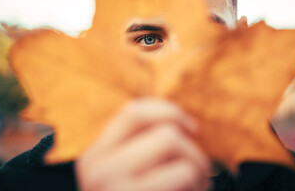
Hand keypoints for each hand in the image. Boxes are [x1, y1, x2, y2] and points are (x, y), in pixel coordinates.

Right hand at [75, 98, 210, 190]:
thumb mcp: (124, 175)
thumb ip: (138, 149)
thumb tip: (179, 122)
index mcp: (95, 156)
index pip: (133, 112)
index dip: (167, 111)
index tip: (189, 127)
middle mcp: (99, 170)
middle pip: (164, 132)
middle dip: (192, 147)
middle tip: (198, 168)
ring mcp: (116, 189)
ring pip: (176, 148)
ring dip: (198, 166)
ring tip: (195, 185)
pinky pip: (182, 174)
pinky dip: (197, 184)